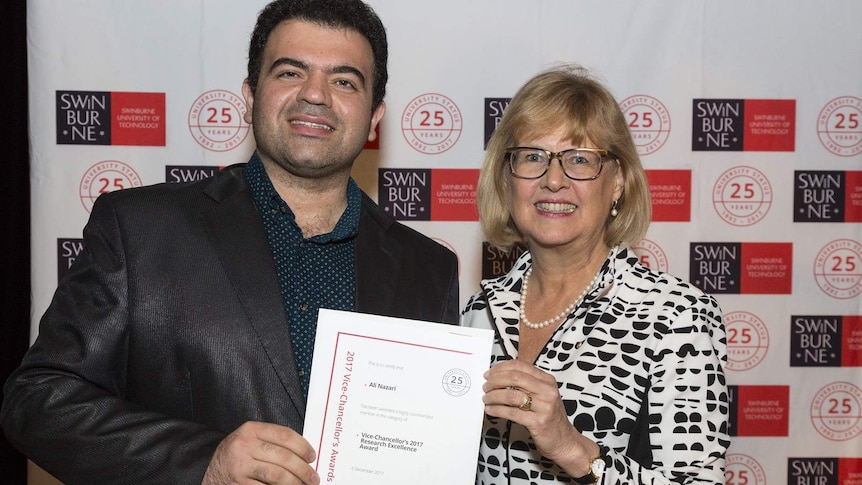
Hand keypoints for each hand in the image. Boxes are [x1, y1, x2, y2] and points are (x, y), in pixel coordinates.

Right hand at [202, 421, 319, 484]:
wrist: (207, 470)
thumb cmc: (235, 455)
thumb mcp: (250, 440)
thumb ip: (272, 442)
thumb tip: (303, 455)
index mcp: (251, 430)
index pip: (285, 435)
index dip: (303, 447)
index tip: (312, 457)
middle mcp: (244, 446)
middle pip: (284, 457)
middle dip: (303, 469)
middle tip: (313, 477)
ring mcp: (240, 466)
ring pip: (278, 475)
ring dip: (295, 483)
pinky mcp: (239, 484)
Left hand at [482, 360, 597, 472]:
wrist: (564, 440)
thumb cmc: (550, 417)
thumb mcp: (543, 395)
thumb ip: (526, 384)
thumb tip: (500, 376)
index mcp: (547, 380)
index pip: (520, 366)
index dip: (501, 368)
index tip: (490, 373)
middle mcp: (547, 391)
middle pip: (514, 378)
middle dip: (495, 381)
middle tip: (486, 386)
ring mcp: (544, 407)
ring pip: (511, 396)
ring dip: (493, 396)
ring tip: (486, 399)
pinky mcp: (538, 423)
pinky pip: (512, 413)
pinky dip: (497, 410)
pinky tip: (491, 410)